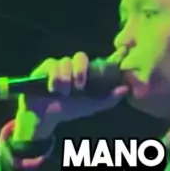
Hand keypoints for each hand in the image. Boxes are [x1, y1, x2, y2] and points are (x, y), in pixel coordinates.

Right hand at [13, 51, 127, 141]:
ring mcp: (59, 66)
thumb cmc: (69, 109)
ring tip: (62, 93)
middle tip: (80, 86)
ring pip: (65, 62)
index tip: (119, 53)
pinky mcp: (44, 68)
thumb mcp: (91, 106)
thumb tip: (125, 89)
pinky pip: (52, 65)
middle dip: (81, 70)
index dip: (107, 56)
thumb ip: (108, 99)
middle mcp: (73, 66)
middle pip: (80, 56)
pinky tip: (53, 89)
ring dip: (65, 79)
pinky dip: (54, 78)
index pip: (97, 60)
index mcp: (86, 73)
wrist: (45, 117)